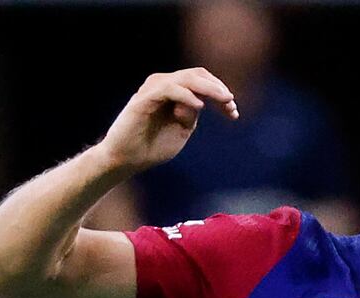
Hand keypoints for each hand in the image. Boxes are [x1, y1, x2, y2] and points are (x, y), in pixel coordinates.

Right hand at [98, 69, 238, 172]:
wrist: (126, 160)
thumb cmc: (151, 148)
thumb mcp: (180, 132)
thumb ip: (190, 116)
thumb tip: (201, 102)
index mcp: (174, 92)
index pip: (200, 82)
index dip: (220, 92)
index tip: (233, 112)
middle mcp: (164, 85)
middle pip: (196, 75)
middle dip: (218, 88)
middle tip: (231, 103)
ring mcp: (154, 89)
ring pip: (185, 78)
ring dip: (207, 88)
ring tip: (224, 100)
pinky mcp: (144, 98)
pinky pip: (169, 89)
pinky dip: (186, 96)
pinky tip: (200, 106)